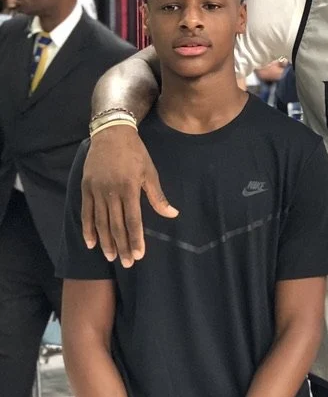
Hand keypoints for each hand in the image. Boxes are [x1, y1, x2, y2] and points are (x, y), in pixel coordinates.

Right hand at [81, 125, 177, 265]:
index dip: (135, 239)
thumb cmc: (136, 153)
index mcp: (129, 188)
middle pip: (116, 225)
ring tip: (110, 257)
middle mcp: (111, 191)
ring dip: (106, 241)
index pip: (133, 220)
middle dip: (122, 246)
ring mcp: (96, 190)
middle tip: (126, 263)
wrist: (111, 133)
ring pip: (100, 222)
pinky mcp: (86, 188)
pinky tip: (91, 243)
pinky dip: (88, 229)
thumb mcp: (150, 172)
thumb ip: (158, 196)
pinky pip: (86, 212)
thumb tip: (172, 214)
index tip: (138, 255)